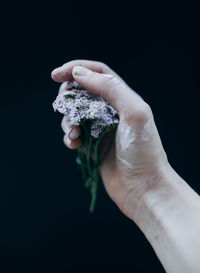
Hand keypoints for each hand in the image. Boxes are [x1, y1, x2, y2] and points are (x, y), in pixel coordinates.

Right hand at [51, 60, 168, 219]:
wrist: (144, 188)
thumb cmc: (143, 151)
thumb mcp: (134, 112)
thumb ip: (110, 88)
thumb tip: (79, 74)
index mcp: (123, 99)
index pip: (98, 74)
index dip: (76, 69)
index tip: (55, 75)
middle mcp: (112, 112)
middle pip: (83, 94)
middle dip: (69, 98)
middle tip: (64, 107)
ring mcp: (102, 130)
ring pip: (76, 116)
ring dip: (68, 121)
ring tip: (74, 134)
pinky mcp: (94, 147)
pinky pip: (76, 136)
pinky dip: (70, 138)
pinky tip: (74, 145)